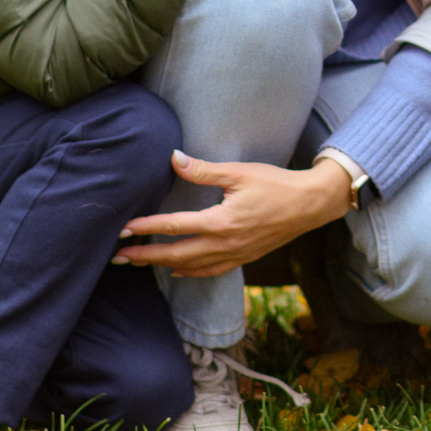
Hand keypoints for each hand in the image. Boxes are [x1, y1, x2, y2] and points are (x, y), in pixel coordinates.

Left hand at [113, 152, 353, 277]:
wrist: (311, 204)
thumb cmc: (276, 184)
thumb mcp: (240, 173)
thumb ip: (204, 169)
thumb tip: (174, 158)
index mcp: (221, 222)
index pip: (174, 226)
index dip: (146, 228)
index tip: (123, 230)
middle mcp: (225, 244)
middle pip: (176, 254)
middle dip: (145, 256)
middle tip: (118, 257)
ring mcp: (234, 254)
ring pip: (190, 266)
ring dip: (162, 265)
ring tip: (140, 263)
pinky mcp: (244, 257)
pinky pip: (211, 271)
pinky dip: (190, 272)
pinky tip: (178, 271)